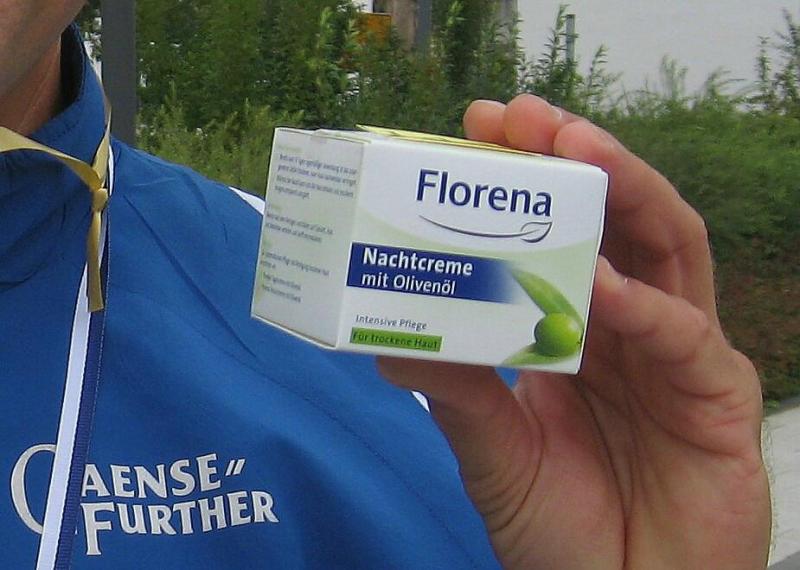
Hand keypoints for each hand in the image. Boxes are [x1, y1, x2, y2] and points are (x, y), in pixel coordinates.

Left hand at [378, 94, 770, 568]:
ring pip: (668, 247)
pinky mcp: (718, 397)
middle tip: (524, 116)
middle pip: (619, 218)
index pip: (564, 231)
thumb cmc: (561, 530)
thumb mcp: (492, 449)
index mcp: (579, 330)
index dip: (528, 179)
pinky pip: (685, 337)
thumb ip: (453, 389)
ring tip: (574, 147)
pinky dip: (643, 307)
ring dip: (624, 190)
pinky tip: (602, 287)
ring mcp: (678, 353)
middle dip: (577, 158)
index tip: (477, 134)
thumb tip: (388, 334)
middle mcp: (631, 327)